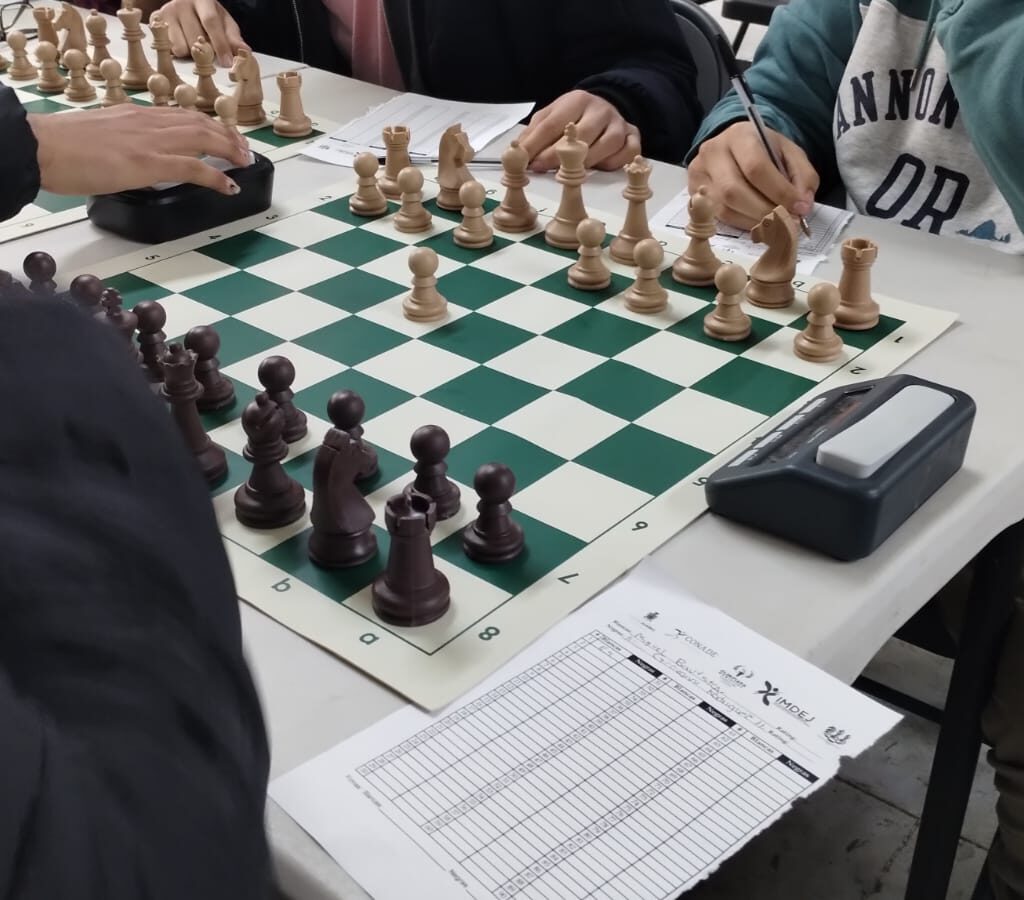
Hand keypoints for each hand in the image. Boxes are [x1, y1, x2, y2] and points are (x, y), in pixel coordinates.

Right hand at [29, 105, 250, 195]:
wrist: (42, 147)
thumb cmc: (60, 145)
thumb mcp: (101, 136)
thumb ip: (124, 142)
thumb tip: (134, 157)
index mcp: (135, 114)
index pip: (182, 115)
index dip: (209, 124)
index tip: (223, 134)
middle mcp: (147, 122)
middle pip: (201, 123)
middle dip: (228, 136)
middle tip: (244, 150)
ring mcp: (150, 141)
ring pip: (203, 138)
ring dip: (230, 150)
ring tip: (245, 163)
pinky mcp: (149, 163)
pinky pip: (193, 167)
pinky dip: (216, 177)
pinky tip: (229, 185)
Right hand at [155, 0, 247, 64]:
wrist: (185, 3)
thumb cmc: (208, 16)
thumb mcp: (224, 22)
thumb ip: (233, 38)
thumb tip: (245, 52)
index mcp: (202, 0)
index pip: (211, 22)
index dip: (220, 44)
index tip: (227, 63)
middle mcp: (182, 3)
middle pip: (195, 38)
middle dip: (206, 52)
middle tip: (210, 53)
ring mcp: (167, 12)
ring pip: (181, 47)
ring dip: (191, 54)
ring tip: (194, 44)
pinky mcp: (156, 22)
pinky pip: (170, 49)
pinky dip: (179, 52)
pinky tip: (183, 42)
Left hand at [518, 90, 640, 172]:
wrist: (604, 109)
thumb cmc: (572, 118)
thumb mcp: (550, 118)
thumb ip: (534, 134)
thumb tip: (517, 152)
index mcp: (577, 100)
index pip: (553, 123)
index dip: (538, 144)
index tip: (526, 162)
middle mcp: (601, 109)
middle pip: (582, 134)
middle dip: (559, 155)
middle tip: (542, 169)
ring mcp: (619, 123)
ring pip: (607, 144)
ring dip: (588, 161)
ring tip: (571, 172)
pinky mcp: (634, 137)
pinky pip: (628, 152)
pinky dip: (614, 162)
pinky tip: (600, 168)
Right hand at [687, 122, 818, 229]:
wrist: (736, 147)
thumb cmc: (765, 151)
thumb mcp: (790, 154)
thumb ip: (803, 176)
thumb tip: (803, 206)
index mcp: (739, 135)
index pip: (756, 167)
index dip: (779, 191)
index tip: (798, 208)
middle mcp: (713, 152)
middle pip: (734, 191)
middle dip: (765, 211)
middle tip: (786, 222)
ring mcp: (699, 174)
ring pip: (724, 207)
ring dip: (754, 221)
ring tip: (775, 225)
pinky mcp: (693, 193)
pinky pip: (718, 216)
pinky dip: (742, 223)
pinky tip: (758, 223)